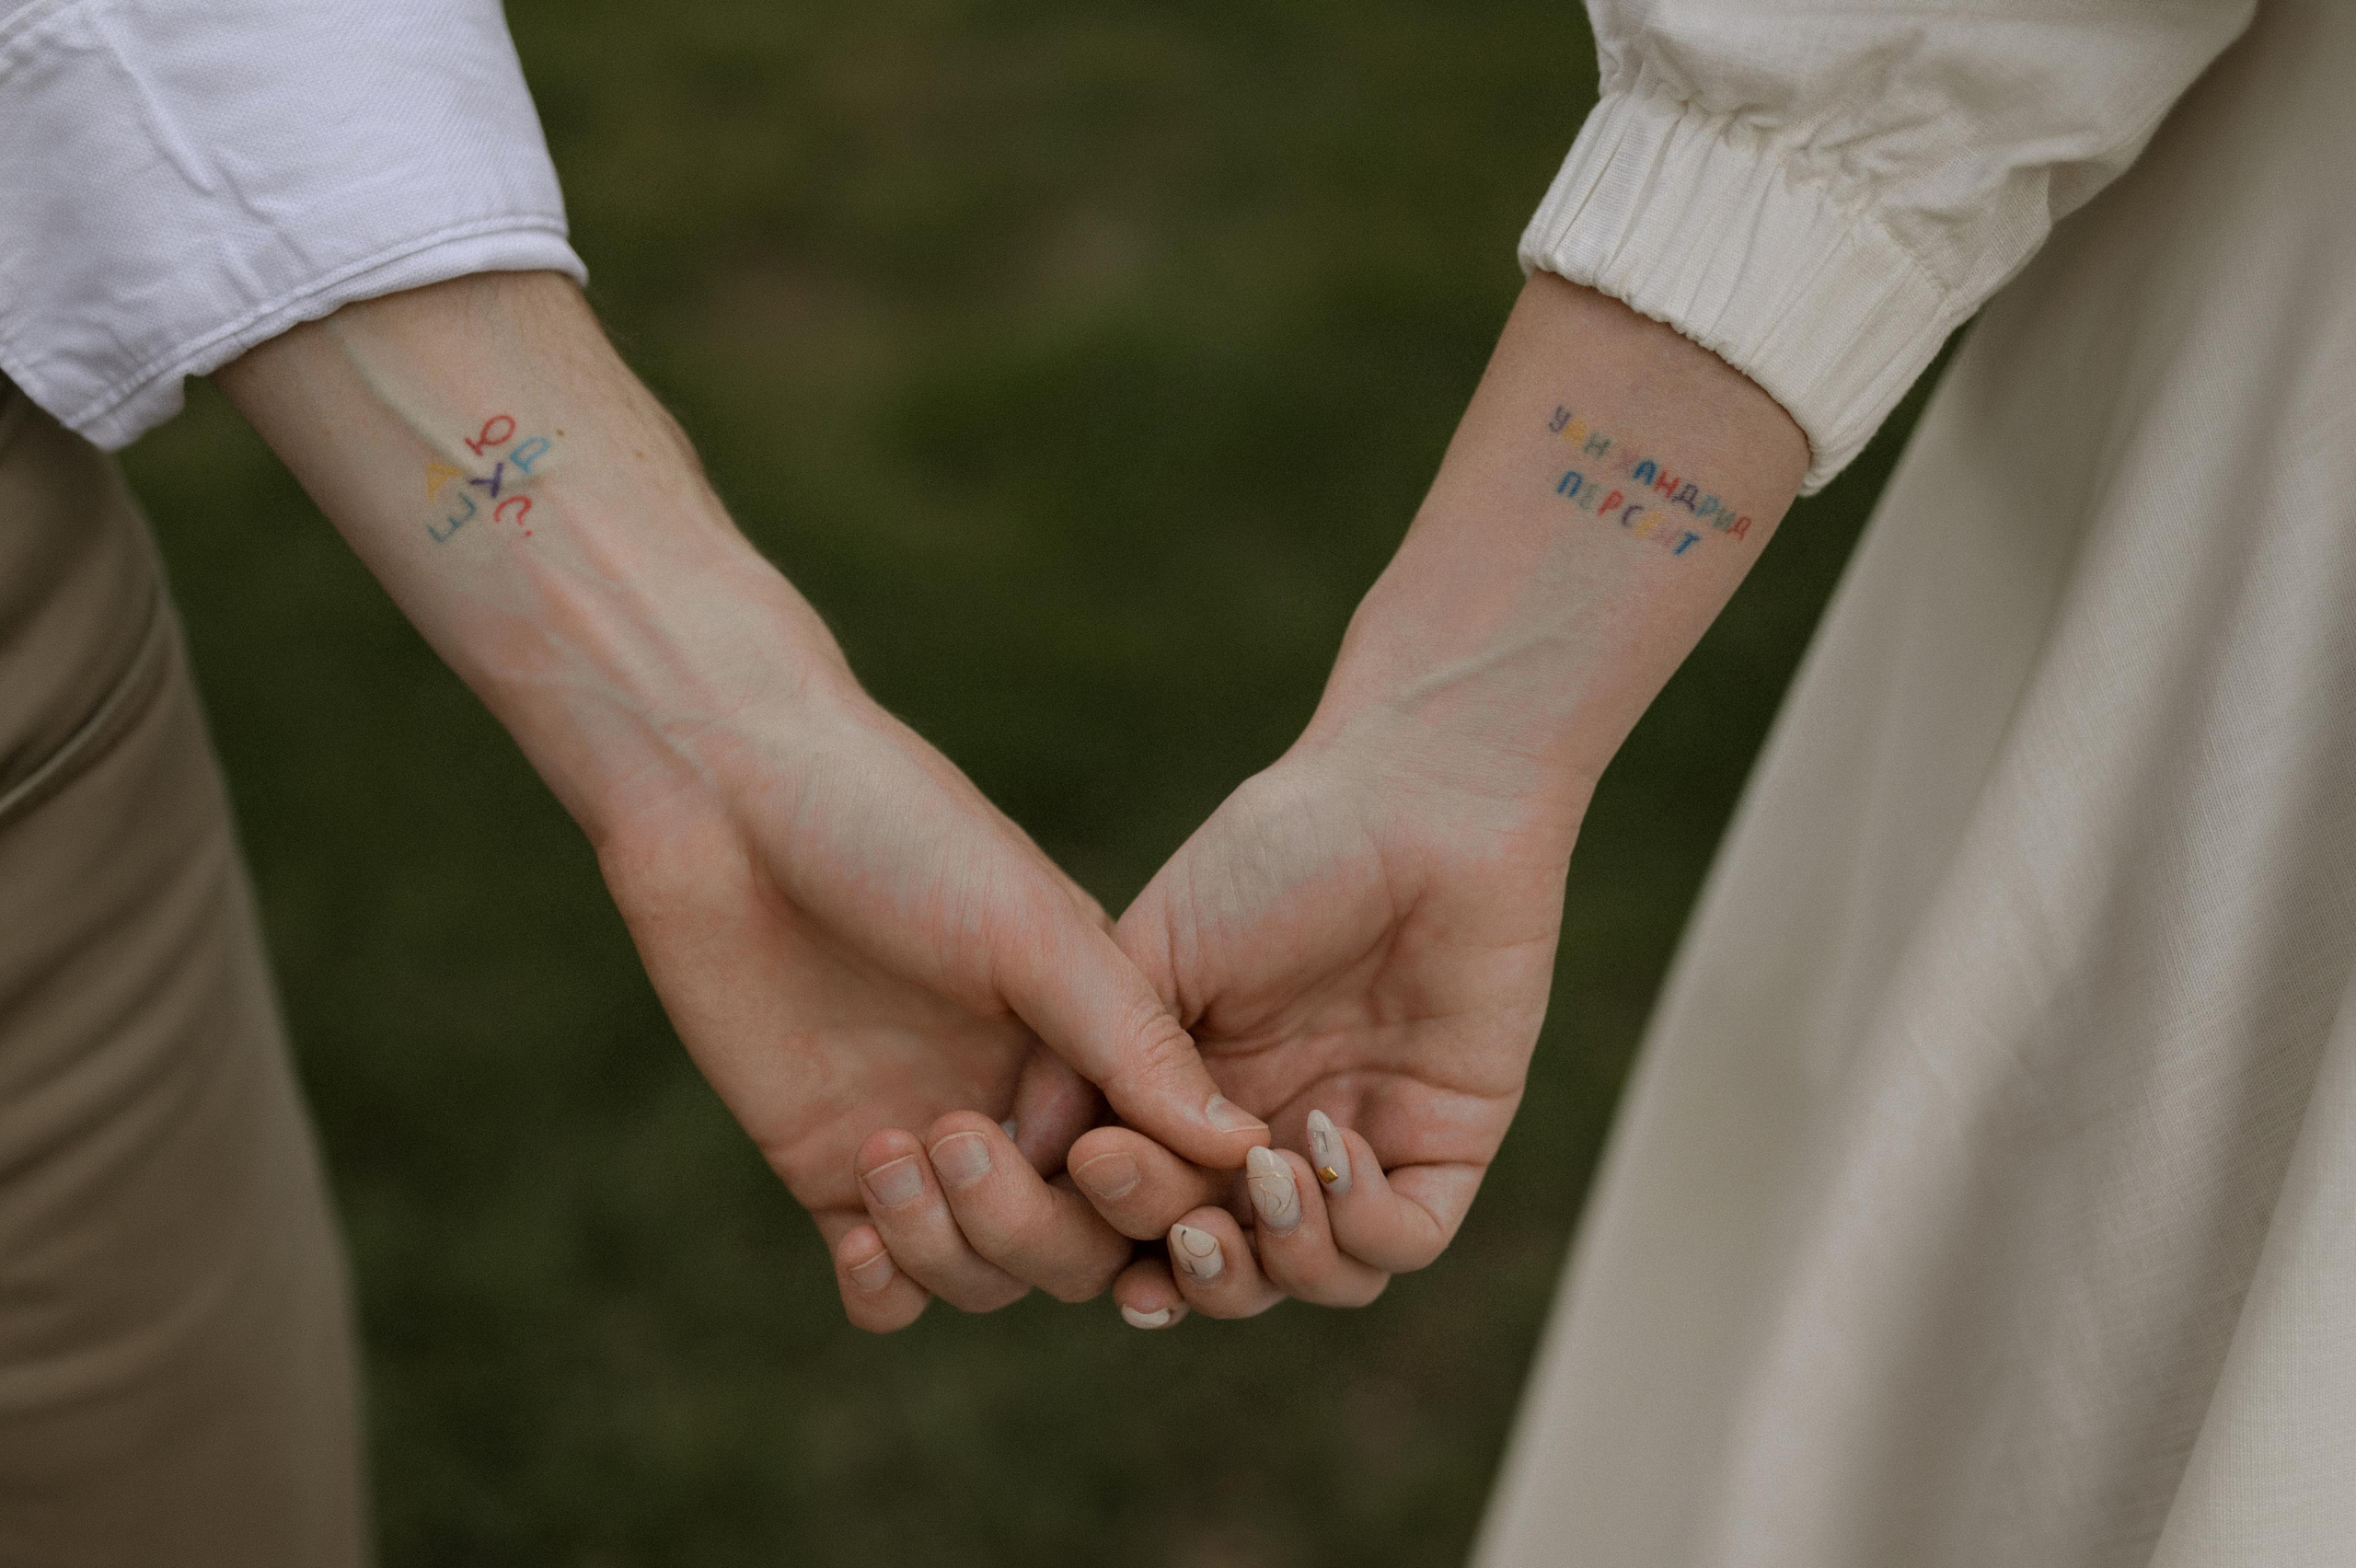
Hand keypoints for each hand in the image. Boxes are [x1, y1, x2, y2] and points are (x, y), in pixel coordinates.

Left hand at [594, 659, 1271, 1331]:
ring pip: (982, 1273)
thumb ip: (1133, 1043)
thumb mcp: (1033, 929)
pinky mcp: (830, 1168)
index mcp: (1094, 1041)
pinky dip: (883, 1289)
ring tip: (889, 1153)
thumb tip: (1246, 1149)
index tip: (1089, 1159)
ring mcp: (929, 1142)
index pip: (1159, 1169)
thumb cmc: (897, 830)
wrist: (726, 792)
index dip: (1144, 1195)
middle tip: (956, 1137)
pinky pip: (882, 1283)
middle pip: (1074, 1243)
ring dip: (948, 1248)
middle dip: (1027, 1224)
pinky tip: (859, 1241)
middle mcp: (1024, 1103)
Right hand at [847, 706, 1574, 1324]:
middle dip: (1194, 1265)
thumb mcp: (1153, 952)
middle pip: (1224, 1270)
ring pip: (1312, 1275)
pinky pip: (1404, 1240)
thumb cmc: (1275, 853)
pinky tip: (1334, 1143)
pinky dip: (1361, 1227)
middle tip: (1183, 1215)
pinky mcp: (1448, 1140)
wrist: (1414, 799)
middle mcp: (1272, 1137)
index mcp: (1192, 1103)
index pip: (1143, 1215)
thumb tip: (1026, 1156)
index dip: (1112, 1230)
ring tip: (1266, 1172)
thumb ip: (1096, 1056)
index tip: (1094, 1183)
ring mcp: (1362, 1145)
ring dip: (1278, 1256)